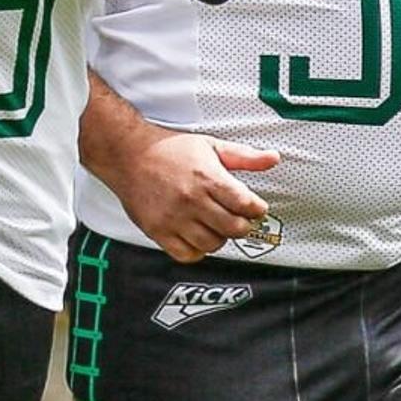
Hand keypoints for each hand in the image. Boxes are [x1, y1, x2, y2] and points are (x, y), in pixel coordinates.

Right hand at [106, 124, 280, 263]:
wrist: (128, 155)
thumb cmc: (170, 150)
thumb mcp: (211, 145)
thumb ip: (244, 157)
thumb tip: (273, 158)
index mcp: (208, 178)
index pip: (246, 205)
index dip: (256, 209)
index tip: (255, 208)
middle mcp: (192, 200)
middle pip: (234, 228)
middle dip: (243, 225)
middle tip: (239, 219)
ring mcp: (174, 218)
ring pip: (212, 244)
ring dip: (220, 238)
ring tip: (215, 225)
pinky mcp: (158, 230)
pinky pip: (186, 254)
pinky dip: (197, 250)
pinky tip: (196, 235)